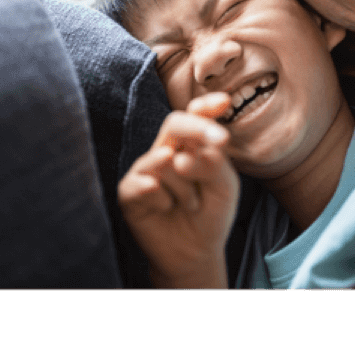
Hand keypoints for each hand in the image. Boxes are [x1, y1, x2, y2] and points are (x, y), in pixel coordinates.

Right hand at [118, 93, 238, 287]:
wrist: (195, 251)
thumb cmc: (212, 211)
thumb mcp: (224, 186)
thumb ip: (212, 164)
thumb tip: (180, 155)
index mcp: (194, 143)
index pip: (196, 114)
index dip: (207, 105)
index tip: (225, 102)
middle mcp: (169, 148)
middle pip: (175, 123)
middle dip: (198, 129)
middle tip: (220, 141)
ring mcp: (147, 168)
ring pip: (164, 159)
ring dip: (186, 187)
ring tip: (191, 204)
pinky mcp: (129, 190)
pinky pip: (144, 183)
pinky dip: (163, 198)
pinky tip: (167, 208)